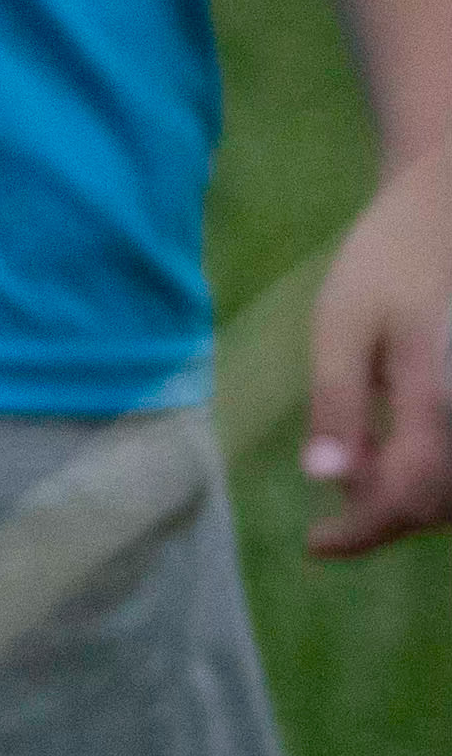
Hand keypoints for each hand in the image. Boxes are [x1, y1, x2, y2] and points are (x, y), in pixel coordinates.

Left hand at [302, 137, 451, 556]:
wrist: (449, 210)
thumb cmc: (390, 260)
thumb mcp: (342, 325)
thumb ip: (338, 404)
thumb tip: (326, 481)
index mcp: (439, 402)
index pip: (411, 500)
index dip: (364, 532)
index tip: (317, 545)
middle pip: (442, 504)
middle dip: (386, 515)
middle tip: (333, 512)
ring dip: (415, 497)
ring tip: (364, 470)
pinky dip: (438, 471)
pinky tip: (399, 449)